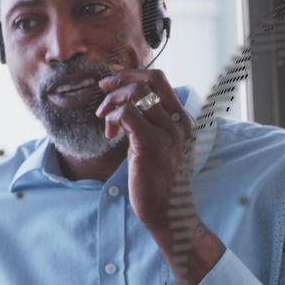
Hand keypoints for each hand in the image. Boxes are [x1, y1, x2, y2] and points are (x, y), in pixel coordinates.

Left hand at [95, 68, 222, 284]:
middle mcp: (178, 122)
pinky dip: (112, 118)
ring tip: (104, 118)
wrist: (167, 212)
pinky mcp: (151, 145)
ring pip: (135, 95)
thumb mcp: (156, 144)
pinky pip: (127, 114)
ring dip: (112, 102)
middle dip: (121, 79)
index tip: (112, 77)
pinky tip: (110, 134)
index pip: (159, 80)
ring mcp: (167, 133)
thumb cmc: (158, 181)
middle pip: (149, 80)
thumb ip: (147, 122)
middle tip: (102, 89)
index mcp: (182, 119)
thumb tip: (124, 103)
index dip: (132, 73)